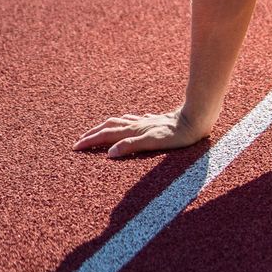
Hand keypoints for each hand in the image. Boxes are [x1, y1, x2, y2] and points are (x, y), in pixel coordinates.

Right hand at [73, 107, 209, 158]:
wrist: (196, 118)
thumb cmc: (177, 134)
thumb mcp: (153, 143)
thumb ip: (130, 146)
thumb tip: (108, 153)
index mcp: (134, 130)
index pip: (106, 135)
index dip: (90, 141)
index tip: (75, 147)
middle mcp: (137, 124)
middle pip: (109, 126)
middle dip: (93, 133)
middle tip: (80, 140)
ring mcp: (145, 121)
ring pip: (120, 122)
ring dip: (105, 127)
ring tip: (97, 131)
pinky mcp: (154, 121)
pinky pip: (133, 121)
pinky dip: (123, 123)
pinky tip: (128, 123)